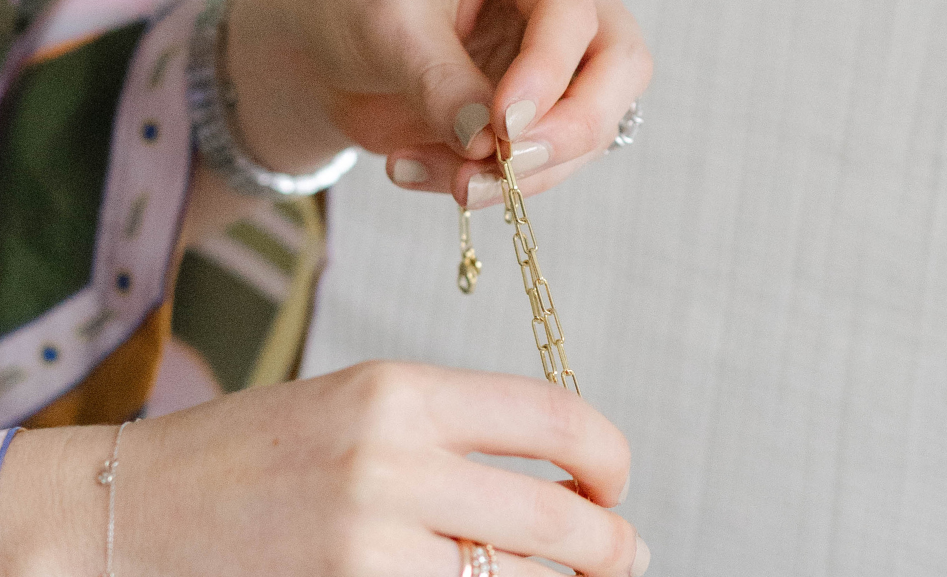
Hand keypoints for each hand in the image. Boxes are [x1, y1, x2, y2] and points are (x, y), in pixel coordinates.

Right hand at [0, 362, 647, 576]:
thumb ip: (447, 436)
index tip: (613, 486)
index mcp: (395, 395)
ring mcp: (371, 562)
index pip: (556, 420)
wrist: (122, 527)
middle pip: (559, 518)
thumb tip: (563, 488)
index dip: (609, 461)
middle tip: (623, 562)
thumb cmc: (241, 468)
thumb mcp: (345, 406)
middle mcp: (390, 471)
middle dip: (612, 547)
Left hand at [222, 0, 650, 208]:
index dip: (550, 75)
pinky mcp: (531, 132)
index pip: (576, 16)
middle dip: (567, 133)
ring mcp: (552, 78)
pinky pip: (536, 174)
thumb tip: (485, 141)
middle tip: (508, 166)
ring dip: (514, 177)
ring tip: (443, 182)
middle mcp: (557, 18)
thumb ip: (440, 81)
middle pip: (618, 73)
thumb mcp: (390, 31)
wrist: (328, 55)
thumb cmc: (356, 12)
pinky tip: (418, 173)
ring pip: (581, 138)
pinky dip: (486, 190)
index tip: (503, 125)